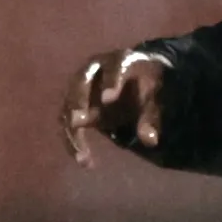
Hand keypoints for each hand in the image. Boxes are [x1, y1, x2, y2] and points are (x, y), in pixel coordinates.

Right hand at [62, 48, 167, 164]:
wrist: (132, 82)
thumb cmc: (144, 86)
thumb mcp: (153, 99)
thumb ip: (150, 117)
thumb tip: (149, 140)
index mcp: (120, 60)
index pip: (116, 65)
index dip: (111, 80)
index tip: (108, 99)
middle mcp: (95, 69)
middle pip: (81, 81)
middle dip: (78, 100)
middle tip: (78, 121)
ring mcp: (80, 86)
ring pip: (69, 105)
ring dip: (73, 131)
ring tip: (83, 155)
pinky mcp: (73, 104)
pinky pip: (68, 122)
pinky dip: (73, 141)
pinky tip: (85, 160)